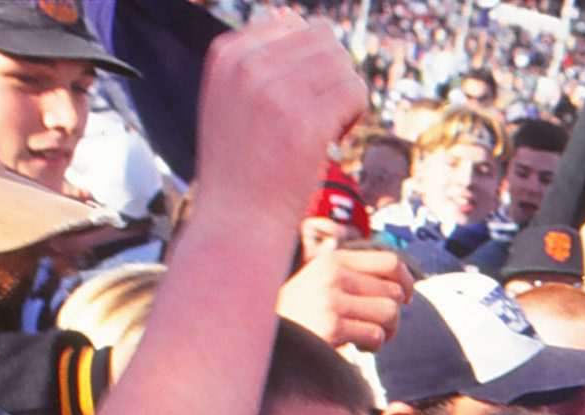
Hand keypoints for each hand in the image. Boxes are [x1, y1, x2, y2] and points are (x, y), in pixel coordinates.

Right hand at [196, 14, 367, 232]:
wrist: (236, 224)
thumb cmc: (241, 168)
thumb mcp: (232, 101)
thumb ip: (257, 58)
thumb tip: (293, 13)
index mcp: (228, 54)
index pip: (293, 24)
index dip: (307, 63)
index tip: (294, 100)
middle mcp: (249, 66)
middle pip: (324, 40)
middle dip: (330, 77)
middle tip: (316, 117)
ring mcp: (277, 92)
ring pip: (343, 63)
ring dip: (344, 96)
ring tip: (324, 129)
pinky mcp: (307, 121)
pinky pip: (356, 91)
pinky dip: (356, 116)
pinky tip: (334, 141)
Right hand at [277, 246, 413, 350]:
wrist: (262, 337)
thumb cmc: (301, 315)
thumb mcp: (322, 282)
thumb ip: (354, 276)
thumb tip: (403, 284)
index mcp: (333, 259)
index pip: (390, 261)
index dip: (407, 282)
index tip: (406, 298)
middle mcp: (332, 274)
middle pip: (394, 292)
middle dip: (392, 316)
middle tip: (375, 328)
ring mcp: (331, 299)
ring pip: (390, 313)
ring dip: (385, 332)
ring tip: (365, 338)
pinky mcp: (331, 327)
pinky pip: (376, 336)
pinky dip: (372, 346)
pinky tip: (354, 347)